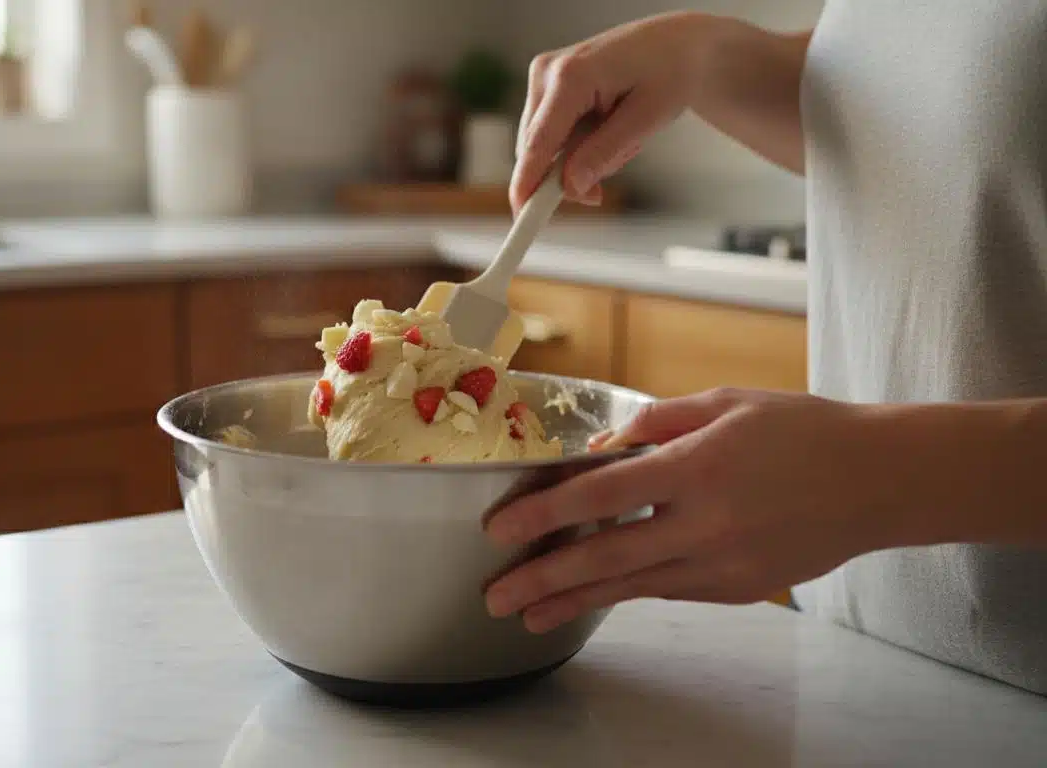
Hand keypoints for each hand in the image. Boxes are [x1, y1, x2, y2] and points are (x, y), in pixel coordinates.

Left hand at [482, 388, 902, 633]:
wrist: (880, 481)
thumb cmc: (801, 430)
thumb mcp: (724, 404)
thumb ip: (655, 425)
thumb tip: (598, 451)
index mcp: (697, 467)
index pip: (599, 496)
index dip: (542, 514)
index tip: (498, 529)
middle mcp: (706, 523)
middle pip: (604, 559)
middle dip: (541, 579)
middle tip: (494, 596)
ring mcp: (725, 564)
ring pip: (631, 587)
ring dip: (573, 601)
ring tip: (527, 615)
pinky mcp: (740, 589)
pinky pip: (668, 589)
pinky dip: (626, 591)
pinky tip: (590, 597)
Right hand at [511, 11, 718, 210]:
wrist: (677, 42)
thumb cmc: (671, 70)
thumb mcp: (647, 118)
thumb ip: (605, 153)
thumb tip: (571, 187)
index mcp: (571, 76)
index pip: (539, 142)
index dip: (527, 184)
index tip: (520, 217)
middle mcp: (547, 72)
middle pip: (537, 150)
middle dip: (567, 176)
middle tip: (603, 190)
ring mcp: (543, 77)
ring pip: (543, 147)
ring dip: (578, 158)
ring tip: (621, 138)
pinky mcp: (546, 87)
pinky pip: (551, 136)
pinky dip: (577, 146)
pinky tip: (607, 129)